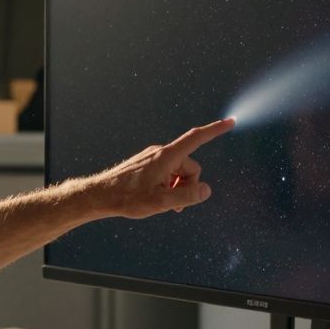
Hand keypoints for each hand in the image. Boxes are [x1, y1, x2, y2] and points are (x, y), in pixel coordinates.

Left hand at [87, 117, 234, 218]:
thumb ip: (186, 196)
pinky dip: (168, 186)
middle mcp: (161, 153)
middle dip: (189, 186)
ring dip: (178, 188)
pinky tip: (157, 198)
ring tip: (164, 204)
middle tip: (175, 206)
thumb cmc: (127, 199)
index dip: (215, 130)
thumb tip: (206, 190)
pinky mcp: (146, 164)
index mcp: (166, 157)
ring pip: (179, 172)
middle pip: (190, 166)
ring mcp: (152, 158)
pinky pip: (167, 173)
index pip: (196, 138)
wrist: (99, 196)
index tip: (230, 122)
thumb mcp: (160, 202)